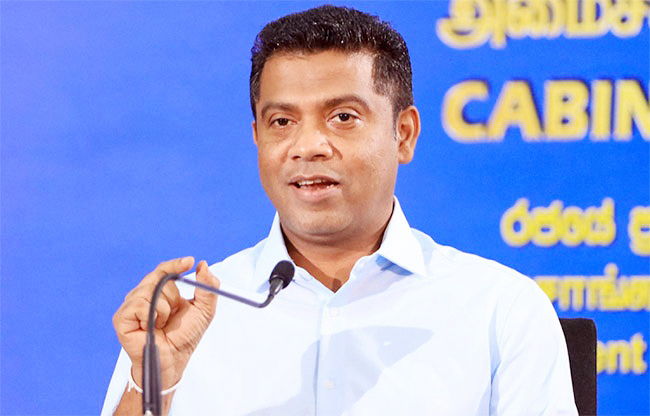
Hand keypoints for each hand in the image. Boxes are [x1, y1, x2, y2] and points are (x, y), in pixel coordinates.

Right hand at [113, 257, 219, 388]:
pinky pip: (140, 304)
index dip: (175, 264)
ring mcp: (130, 305)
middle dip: (173, 295)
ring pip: (150, 290)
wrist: (174, 359)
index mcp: (159, 290)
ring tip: (162, 324)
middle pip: (158, 277)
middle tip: (174, 313)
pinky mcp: (121, 318)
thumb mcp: (204, 310)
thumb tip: (203, 264)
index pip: (164, 269)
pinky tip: (152, 327)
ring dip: (164, 309)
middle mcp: (142, 294)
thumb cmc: (185, 336)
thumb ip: (207, 287)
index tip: (189, 262)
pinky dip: (152, 316)